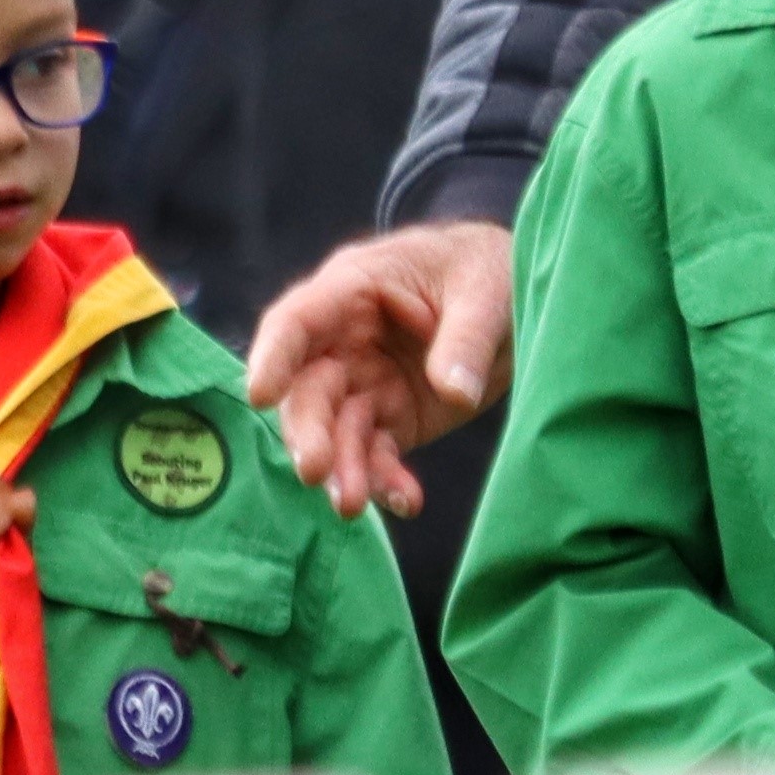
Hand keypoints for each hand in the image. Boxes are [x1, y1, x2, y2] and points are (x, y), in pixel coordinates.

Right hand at [244, 221, 516, 517]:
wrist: (514, 295)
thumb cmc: (486, 269)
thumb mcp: (489, 289)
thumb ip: (467, 338)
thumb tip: (455, 392)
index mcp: (354, 288)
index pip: (298, 321)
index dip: (274, 355)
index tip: (260, 396)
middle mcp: (345, 340)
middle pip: (309, 389)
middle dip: (308, 432)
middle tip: (314, 471)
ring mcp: (365, 382)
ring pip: (336, 431)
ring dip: (341, 467)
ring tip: (351, 505)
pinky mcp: (391, 418)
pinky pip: (377, 454)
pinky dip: (386, 481)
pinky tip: (407, 501)